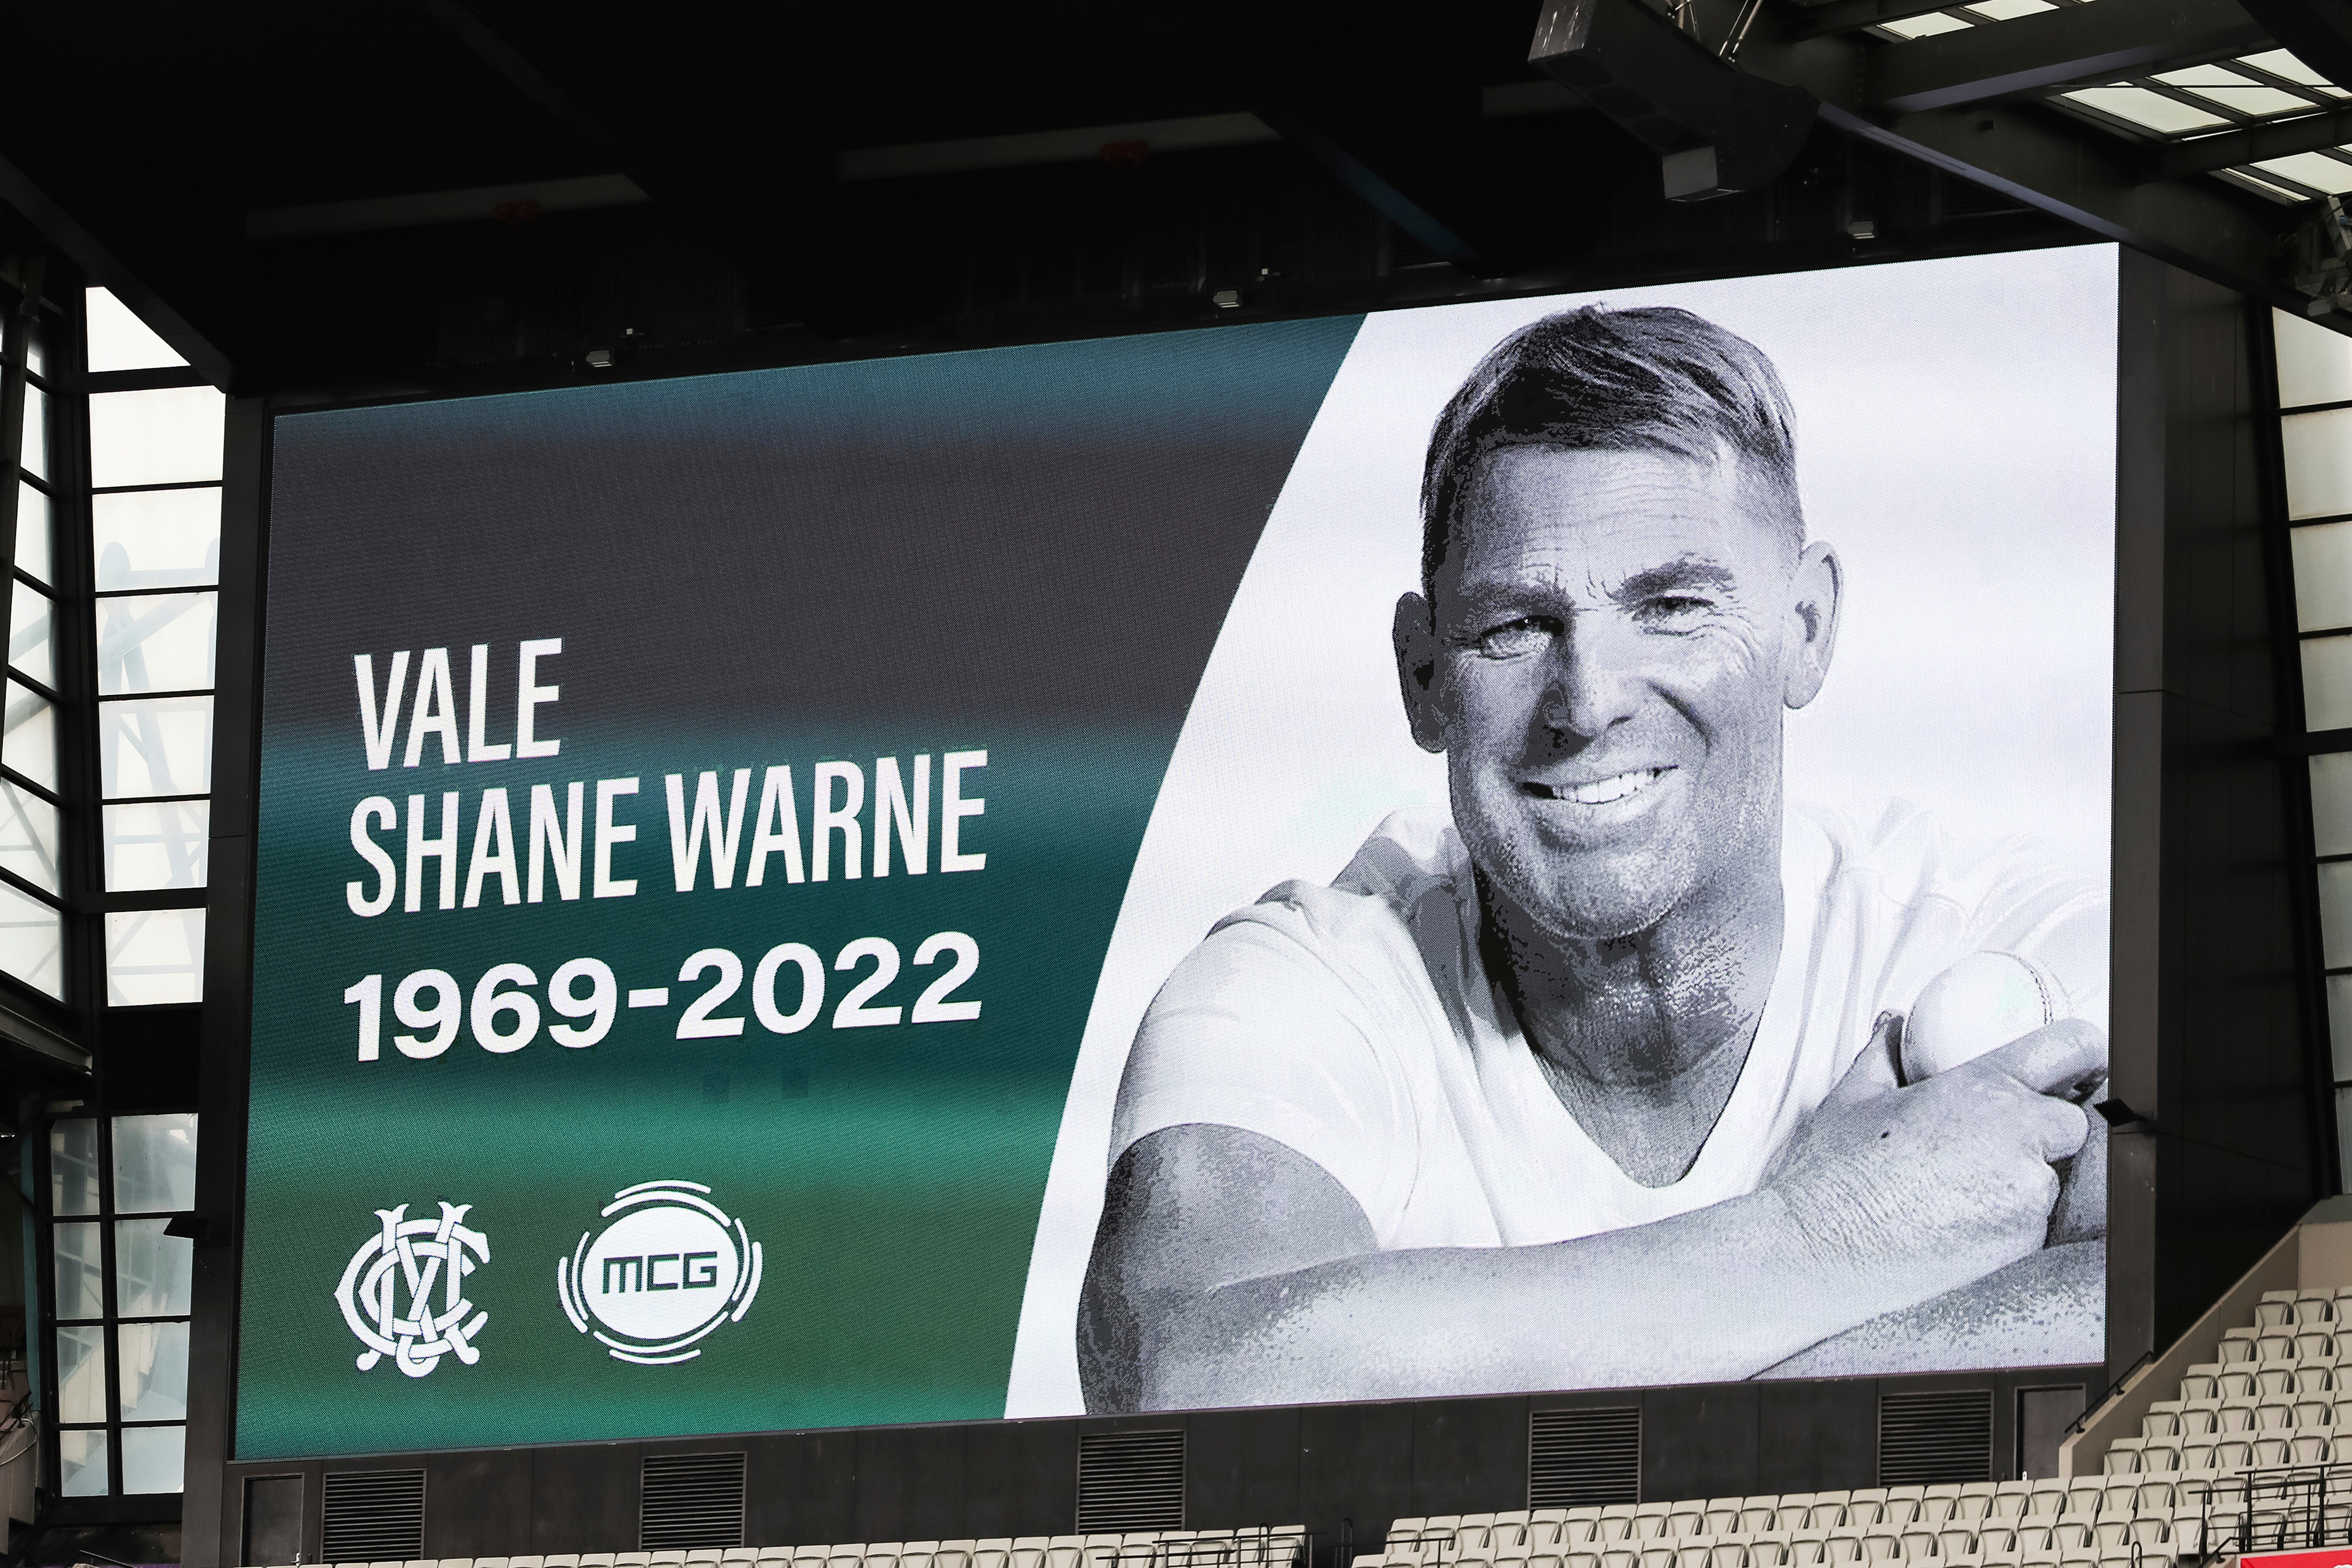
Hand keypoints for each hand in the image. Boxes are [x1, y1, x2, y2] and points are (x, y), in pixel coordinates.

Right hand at [1760, 1015, 2106, 1313]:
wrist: (1829, 1246)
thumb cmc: (1839, 1172)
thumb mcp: (1855, 1097)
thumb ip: (1885, 1054)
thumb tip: (1894, 1025)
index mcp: (1982, 1089)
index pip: (2069, 1049)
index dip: (2086, 1052)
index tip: (2084, 1061)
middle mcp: (2017, 1136)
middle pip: (2074, 1122)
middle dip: (2048, 1128)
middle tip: (2002, 1139)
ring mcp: (2027, 1192)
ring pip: (2054, 1174)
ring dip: (2025, 1176)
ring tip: (1965, 1187)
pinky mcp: (2025, 1240)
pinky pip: (2036, 1219)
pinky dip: (2011, 1217)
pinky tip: (1961, 1218)